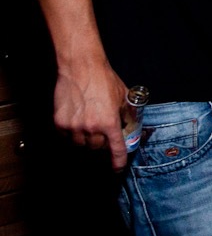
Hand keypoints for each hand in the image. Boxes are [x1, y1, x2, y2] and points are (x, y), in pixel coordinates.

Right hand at [54, 54, 127, 169]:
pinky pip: (67, 137)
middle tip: (104, 132)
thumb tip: (128, 124)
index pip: (116, 150)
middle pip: (97, 148)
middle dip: (103, 143)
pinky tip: (78, 121)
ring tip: (91, 124)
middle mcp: (91, 128)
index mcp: (110, 123)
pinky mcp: (60, 123)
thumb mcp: (123, 97)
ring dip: (87, 139)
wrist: (81, 67)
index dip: (118, 161)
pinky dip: (73, 133)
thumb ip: (126, 113)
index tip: (118, 168)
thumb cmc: (104, 79)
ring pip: (81, 144)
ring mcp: (74, 127)